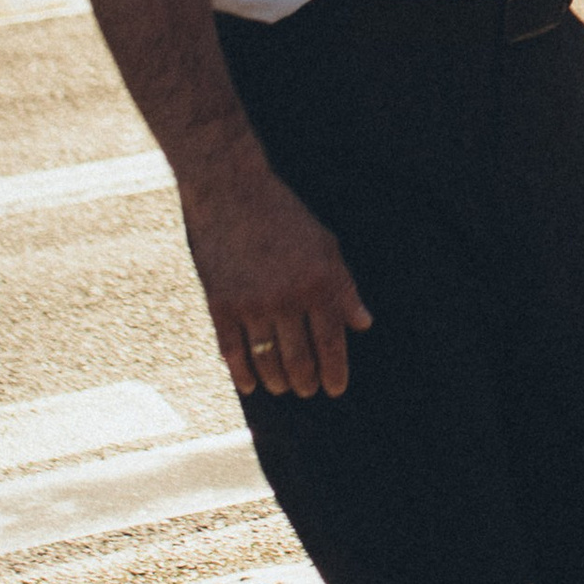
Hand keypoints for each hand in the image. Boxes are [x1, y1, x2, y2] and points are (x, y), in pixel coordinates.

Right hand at [180, 142, 372, 399]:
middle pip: (299, 359)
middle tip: (308, 391)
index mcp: (318, 283)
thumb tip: (363, 324)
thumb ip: (344, 287)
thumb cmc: (285, 216)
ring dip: (278, 381)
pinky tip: (250, 386)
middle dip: (306, 382)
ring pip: (267, 361)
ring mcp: (251, 303)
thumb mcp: (325, 245)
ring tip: (284, 387)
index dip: (335, 371)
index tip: (336, 389)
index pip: (331, 342)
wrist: (232, 192)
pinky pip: (233, 352)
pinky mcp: (220, 304)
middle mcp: (286, 298)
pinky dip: (242, 374)